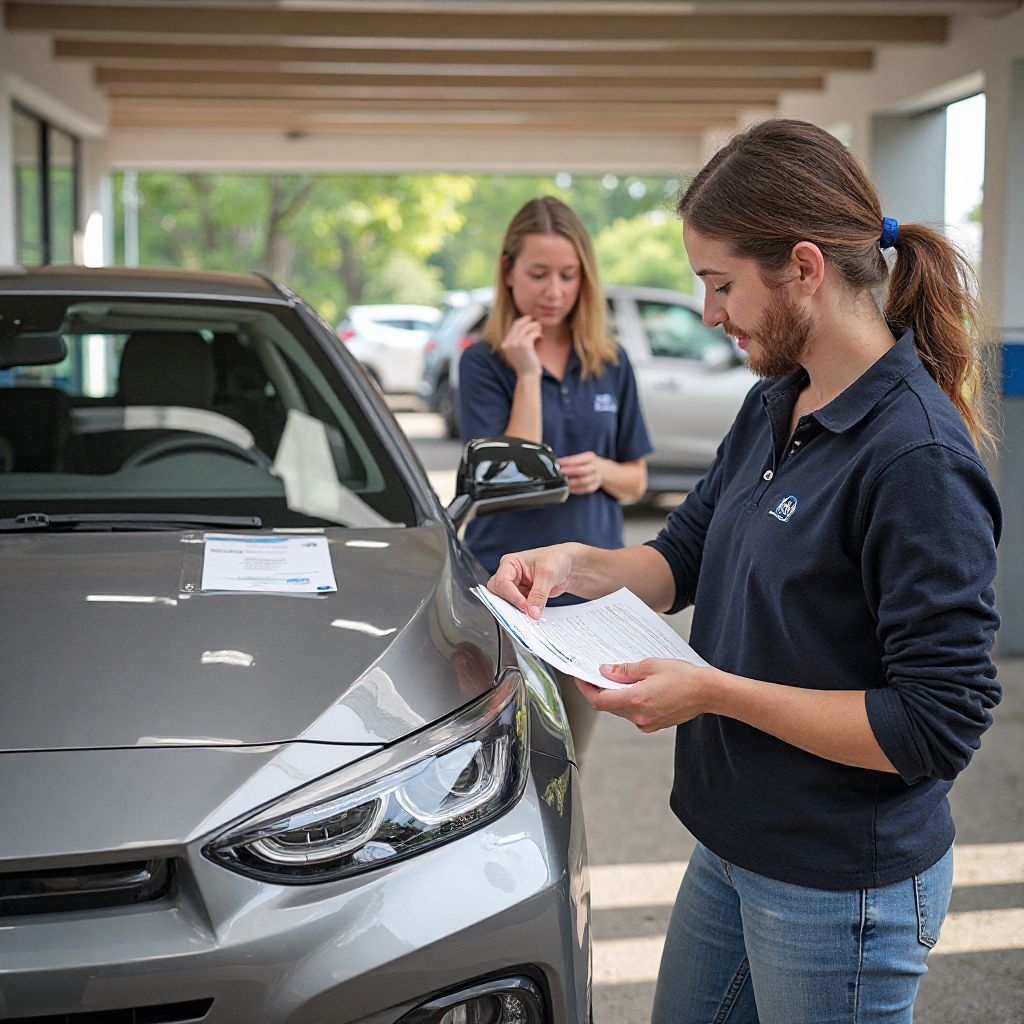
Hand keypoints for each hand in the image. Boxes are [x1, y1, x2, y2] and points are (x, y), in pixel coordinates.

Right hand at [488, 543, 578, 618]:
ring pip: (506, 602)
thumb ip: (538, 594)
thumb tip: (532, 612)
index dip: (511, 595)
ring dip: (516, 609)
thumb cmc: (556, 559)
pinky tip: (533, 613)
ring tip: (530, 613)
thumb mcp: (547, 574)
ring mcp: (515, 587)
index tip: (524, 605)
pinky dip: (524, 612)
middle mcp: (509, 575)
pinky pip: (518, 608)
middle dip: (510, 602)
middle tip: (524, 610)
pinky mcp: (522, 597)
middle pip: (498, 593)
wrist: (569, 567)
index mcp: (510, 563)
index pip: (502, 581)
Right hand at [500, 316, 542, 377]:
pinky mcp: (524, 345)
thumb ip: (517, 340)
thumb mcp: (517, 352)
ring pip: (526, 327)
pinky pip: (533, 333)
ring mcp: (515, 343)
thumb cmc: (525, 365)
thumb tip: (526, 325)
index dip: (523, 321)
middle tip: (537, 322)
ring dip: (535, 327)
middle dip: (528, 321)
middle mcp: (508, 343)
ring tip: (540, 331)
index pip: (513, 326)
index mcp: (505, 344)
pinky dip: (538, 334)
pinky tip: (541, 338)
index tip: (530, 320)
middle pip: (518, 324)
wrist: (528, 376)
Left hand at [558, 450, 604, 494]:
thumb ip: (570, 461)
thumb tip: (555, 465)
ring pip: (585, 481)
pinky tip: (568, 489)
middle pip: (583, 470)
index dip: (568, 461)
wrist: (601, 470)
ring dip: (573, 483)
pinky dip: (576, 490)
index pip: (579, 459)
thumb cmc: (585, 463)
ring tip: (563, 483)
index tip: (558, 463)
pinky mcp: (595, 486)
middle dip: (570, 471)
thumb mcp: (580, 458)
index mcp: (590, 457)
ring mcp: (596, 477)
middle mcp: (594, 467)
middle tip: (560, 473)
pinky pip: (586, 489)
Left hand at [574, 658, 715, 731]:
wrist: (707, 693)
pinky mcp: (653, 724)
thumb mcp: (650, 665)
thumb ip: (624, 670)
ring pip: (620, 710)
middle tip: (597, 673)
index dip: (586, 689)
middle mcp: (638, 716)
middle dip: (601, 690)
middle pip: (608, 705)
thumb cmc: (684, 677)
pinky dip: (629, 701)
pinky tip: (636, 688)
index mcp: (636, 700)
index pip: (599, 700)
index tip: (581, 678)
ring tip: (619, 678)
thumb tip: (605, 671)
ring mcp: (646, 723)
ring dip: (616, 695)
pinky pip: (633, 713)